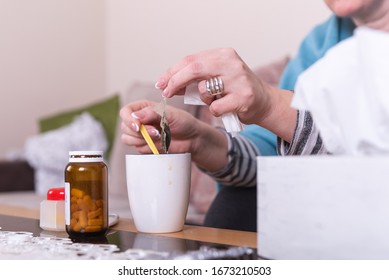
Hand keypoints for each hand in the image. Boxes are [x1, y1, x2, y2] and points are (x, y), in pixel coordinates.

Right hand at [120, 100, 228, 170]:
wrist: (192, 139)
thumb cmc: (183, 122)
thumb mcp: (170, 115)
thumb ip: (153, 114)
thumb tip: (135, 116)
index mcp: (143, 108)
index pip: (125, 112)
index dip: (128, 120)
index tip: (138, 127)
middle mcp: (139, 121)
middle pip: (125, 127)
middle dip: (139, 133)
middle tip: (156, 133)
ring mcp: (141, 134)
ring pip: (127, 139)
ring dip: (142, 140)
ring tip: (160, 137)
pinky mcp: (145, 146)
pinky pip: (138, 149)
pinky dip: (148, 148)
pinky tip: (160, 144)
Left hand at [155, 48, 273, 124]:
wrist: (264, 102)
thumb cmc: (236, 90)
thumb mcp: (218, 76)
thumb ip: (197, 76)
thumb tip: (168, 83)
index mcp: (224, 54)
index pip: (191, 59)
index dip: (172, 71)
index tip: (161, 83)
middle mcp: (232, 64)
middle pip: (194, 69)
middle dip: (175, 81)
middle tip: (166, 93)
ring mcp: (238, 80)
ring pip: (204, 90)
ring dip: (202, 99)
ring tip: (214, 100)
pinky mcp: (243, 98)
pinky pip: (215, 107)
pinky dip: (214, 111)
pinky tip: (224, 109)